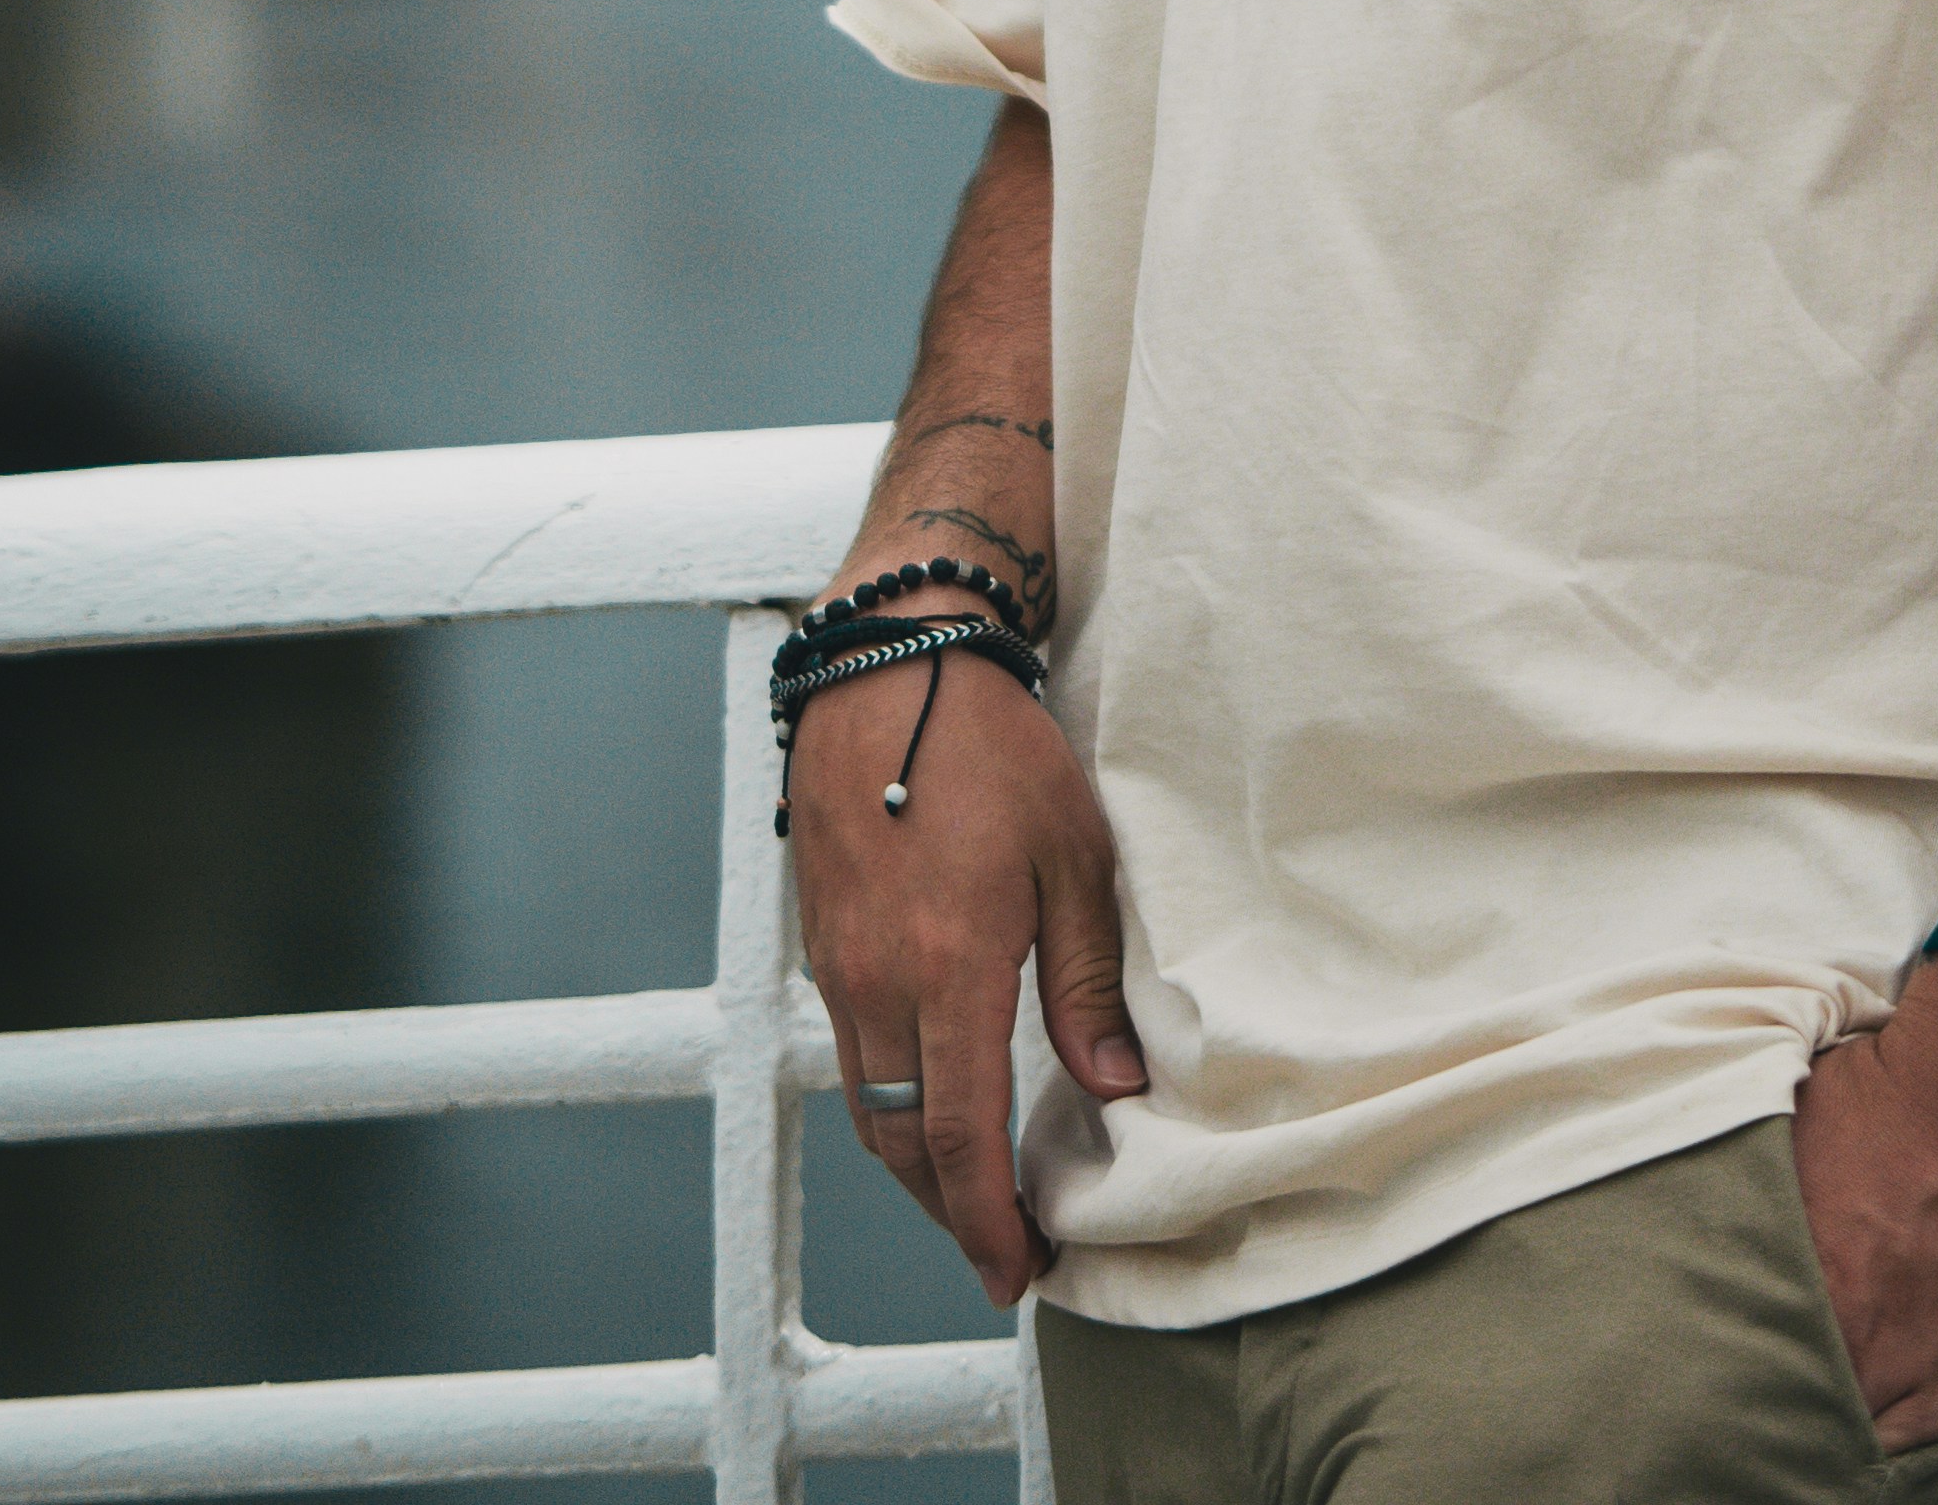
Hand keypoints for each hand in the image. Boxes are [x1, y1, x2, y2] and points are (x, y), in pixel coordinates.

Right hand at [785, 630, 1145, 1307]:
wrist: (890, 665)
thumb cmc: (993, 748)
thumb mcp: (1073, 856)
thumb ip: (1086, 981)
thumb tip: (1113, 1086)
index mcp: (947, 972)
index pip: (959, 1140)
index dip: (988, 1222)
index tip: (1019, 1271)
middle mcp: (877, 984)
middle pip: (904, 1145)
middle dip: (954, 1214)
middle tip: (1004, 1252)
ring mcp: (839, 964)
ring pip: (869, 1105)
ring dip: (919, 1164)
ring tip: (974, 1192)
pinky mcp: (824, 938)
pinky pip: (852, 1051)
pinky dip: (890, 1101)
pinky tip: (932, 1096)